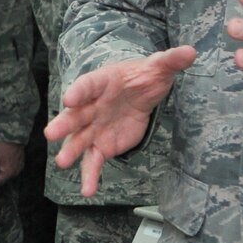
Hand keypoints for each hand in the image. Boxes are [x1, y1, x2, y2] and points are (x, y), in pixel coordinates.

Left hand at [0, 141, 24, 186]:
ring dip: (2, 169)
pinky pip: (12, 168)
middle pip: (3, 179)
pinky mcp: (21, 163)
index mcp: (8, 173)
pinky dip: (7, 165)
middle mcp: (15, 173)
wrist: (13, 135)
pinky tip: (4, 158)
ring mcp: (19, 168)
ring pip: (8, 173)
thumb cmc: (1, 147)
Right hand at [44, 47, 197, 196]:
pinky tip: (88, 191)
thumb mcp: (158, 67)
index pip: (87, 86)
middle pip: (75, 115)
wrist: (139, 94)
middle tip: (52, 133)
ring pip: (79, 141)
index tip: (69, 99)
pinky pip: (93, 162)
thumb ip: (170, 61)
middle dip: (64, 124)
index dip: (78, 92)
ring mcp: (94, 128)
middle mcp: (91, 106)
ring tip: (62, 162)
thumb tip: (190, 52)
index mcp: (101, 83)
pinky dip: (90, 176)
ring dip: (70, 151)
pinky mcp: (102, 146)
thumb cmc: (143, 77)